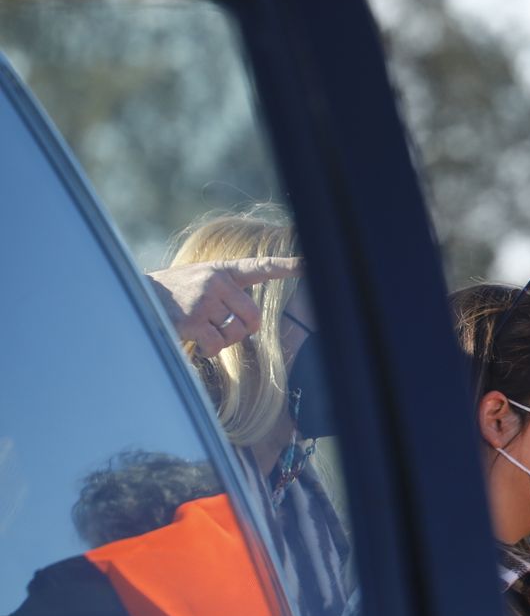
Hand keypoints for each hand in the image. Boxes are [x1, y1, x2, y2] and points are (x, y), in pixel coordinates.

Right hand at [147, 256, 304, 356]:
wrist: (136, 295)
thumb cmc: (174, 292)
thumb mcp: (201, 279)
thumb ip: (227, 291)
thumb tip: (252, 321)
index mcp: (222, 270)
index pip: (260, 266)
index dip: (286, 266)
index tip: (308, 264)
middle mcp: (216, 282)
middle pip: (253, 317)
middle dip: (243, 330)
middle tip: (224, 329)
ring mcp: (204, 300)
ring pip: (235, 334)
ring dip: (222, 341)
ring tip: (203, 331)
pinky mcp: (192, 320)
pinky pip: (216, 345)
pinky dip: (209, 350)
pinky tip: (196, 341)